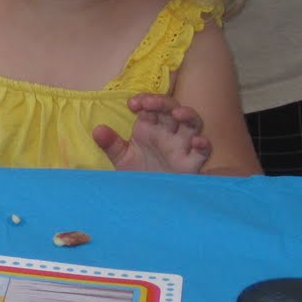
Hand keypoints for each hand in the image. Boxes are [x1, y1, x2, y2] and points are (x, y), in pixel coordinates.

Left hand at [94, 94, 211, 172]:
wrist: (149, 201)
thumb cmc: (138, 175)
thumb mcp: (122, 159)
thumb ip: (111, 144)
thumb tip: (97, 130)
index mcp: (150, 128)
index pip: (150, 106)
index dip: (144, 100)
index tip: (132, 104)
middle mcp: (168, 133)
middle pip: (172, 109)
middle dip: (162, 102)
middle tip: (148, 104)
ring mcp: (182, 147)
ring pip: (192, 124)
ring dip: (188, 115)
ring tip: (178, 114)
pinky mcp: (192, 164)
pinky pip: (203, 151)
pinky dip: (204, 144)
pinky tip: (197, 141)